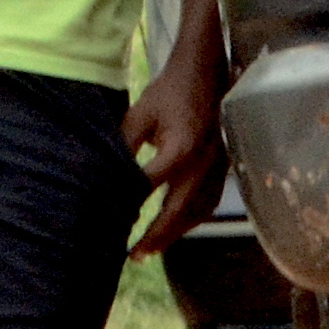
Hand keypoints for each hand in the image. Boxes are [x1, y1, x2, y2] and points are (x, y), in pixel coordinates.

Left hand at [123, 45, 229, 259]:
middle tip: (134, 256)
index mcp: (180, 148)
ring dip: (176, 232)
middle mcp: (203, 163)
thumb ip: (123, 148)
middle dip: (157, 236)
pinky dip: (192, 218)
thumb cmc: (168, 93)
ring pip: (198, 211)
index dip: (129, 207)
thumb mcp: (139, 117)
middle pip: (179, 211)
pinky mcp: (224, 166)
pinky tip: (176, 227)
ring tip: (151, 248)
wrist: (205, 73)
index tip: (111, 225)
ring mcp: (217, 166)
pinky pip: (210, 201)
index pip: (149, 187)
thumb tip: (104, 180)